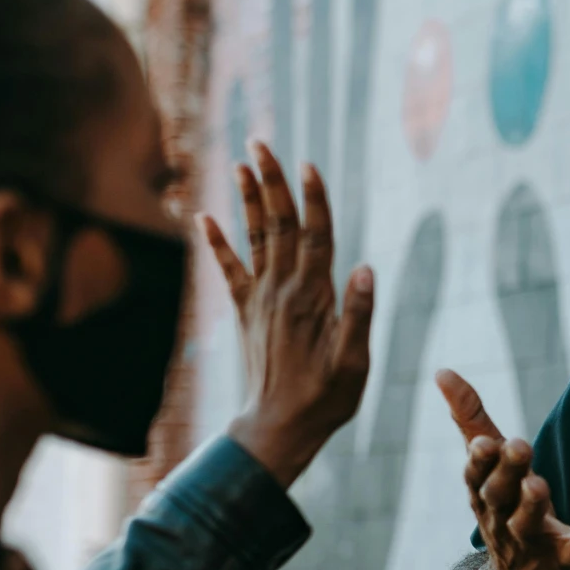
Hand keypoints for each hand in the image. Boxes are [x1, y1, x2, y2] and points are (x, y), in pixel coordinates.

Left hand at [203, 141, 374, 487]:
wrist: (277, 427)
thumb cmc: (325, 399)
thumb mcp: (354, 362)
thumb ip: (358, 314)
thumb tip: (363, 267)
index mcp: (314, 297)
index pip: (316, 236)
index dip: (313, 199)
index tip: (308, 163)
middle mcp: (283, 290)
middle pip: (279, 225)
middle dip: (272, 181)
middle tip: (262, 142)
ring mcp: (260, 300)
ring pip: (255, 238)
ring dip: (248, 198)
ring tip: (242, 162)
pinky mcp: (247, 313)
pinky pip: (229, 270)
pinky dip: (217, 242)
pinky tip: (205, 216)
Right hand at [436, 369, 569, 569]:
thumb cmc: (505, 508)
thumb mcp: (487, 467)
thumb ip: (470, 419)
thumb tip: (441, 371)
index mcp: (484, 494)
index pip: (476, 475)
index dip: (480, 460)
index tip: (484, 442)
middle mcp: (502, 519)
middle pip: (500, 495)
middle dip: (507, 472)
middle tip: (519, 445)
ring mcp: (533, 544)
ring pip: (529, 523)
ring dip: (534, 504)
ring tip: (540, 484)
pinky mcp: (564, 563)